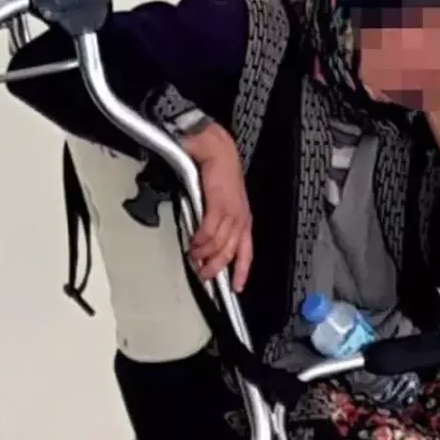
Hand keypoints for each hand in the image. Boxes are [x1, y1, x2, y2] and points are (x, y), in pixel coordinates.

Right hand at [183, 123, 252, 291]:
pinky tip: (193, 243)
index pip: (246, 252)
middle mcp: (241, 218)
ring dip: (203, 254)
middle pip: (230, 253)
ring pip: (219, 244)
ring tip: (193, 257)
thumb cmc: (218, 174)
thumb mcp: (222, 203)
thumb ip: (216, 221)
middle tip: (203, 275)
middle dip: (216, 268)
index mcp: (244, 220)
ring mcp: (232, 212)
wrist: (217, 150)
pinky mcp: (220, 204)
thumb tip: (204, 241)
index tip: (235, 288)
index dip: (241, 272)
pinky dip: (200, 240)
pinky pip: (209, 231)